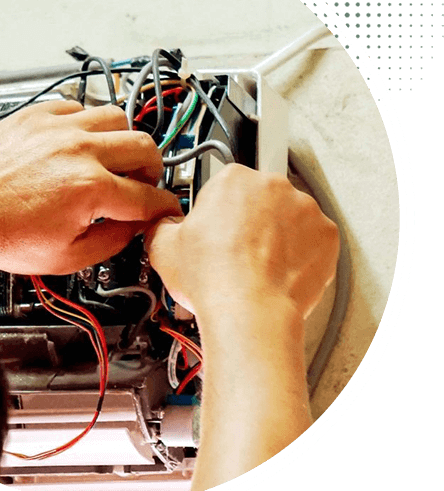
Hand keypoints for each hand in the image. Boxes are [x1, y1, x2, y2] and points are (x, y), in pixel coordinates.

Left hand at [0, 100, 182, 274]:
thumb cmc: (0, 234)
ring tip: (112, 158)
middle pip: (145, 147)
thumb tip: (134, 226)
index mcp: (90, 189)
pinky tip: (79, 142)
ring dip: (123, 141)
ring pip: (117, 117)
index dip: (165, 208)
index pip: (148, 197)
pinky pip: (79, 105)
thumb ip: (113, 242)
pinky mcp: (36, 115)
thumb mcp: (66, 257)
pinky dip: (88, 123)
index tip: (166, 209)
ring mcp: (57, 127)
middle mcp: (78, 150)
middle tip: (142, 183)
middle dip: (153, 170)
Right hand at [145, 163, 338, 320]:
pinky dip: (300, 253)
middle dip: (249, 219)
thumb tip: (163, 224)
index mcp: (233, 178)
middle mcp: (272, 185)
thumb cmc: (214, 278)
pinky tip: (278, 272)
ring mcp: (305, 209)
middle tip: (234, 250)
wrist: (250, 312)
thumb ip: (163, 224)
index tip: (216, 228)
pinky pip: (313, 239)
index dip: (217, 209)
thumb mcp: (163, 246)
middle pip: (259, 198)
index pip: (225, 184)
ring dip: (276, 235)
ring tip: (256, 266)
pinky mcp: (327, 235)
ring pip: (289, 217)